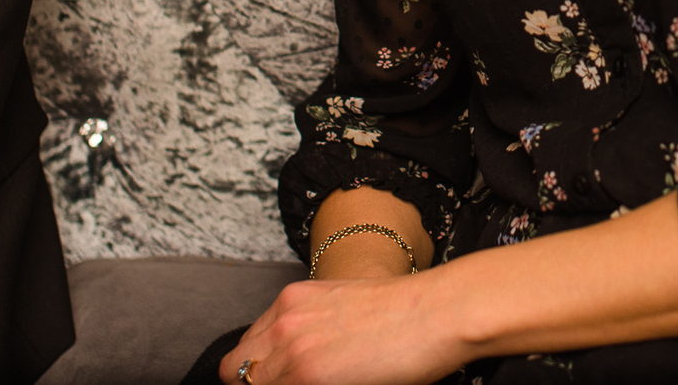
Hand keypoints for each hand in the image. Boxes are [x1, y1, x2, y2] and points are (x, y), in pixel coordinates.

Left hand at [217, 273, 466, 384]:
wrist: (439, 311)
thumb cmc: (407, 311)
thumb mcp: (344, 307)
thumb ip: (310, 331)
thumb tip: (304, 362)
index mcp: (291, 301)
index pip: (244, 351)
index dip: (257, 373)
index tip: (275, 380)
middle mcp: (283, 324)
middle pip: (238, 373)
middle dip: (260, 383)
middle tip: (293, 384)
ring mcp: (292, 354)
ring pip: (254, 383)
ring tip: (320, 381)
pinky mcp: (307, 379)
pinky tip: (336, 383)